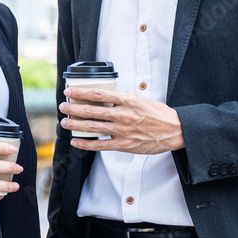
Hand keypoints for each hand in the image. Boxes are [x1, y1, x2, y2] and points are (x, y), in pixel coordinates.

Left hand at [60, 87, 183, 153]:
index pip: (98, 94)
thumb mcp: (140, 99)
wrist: (174, 130)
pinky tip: (76, 142)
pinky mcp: (124, 145)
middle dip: (74, 109)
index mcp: (127, 100)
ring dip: (76, 125)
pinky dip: (86, 144)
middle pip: (92, 111)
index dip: (81, 92)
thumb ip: (121, 98)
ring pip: (93, 127)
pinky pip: (100, 145)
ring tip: (65, 122)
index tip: (70, 91)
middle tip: (63, 106)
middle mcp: (123, 115)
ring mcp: (123, 131)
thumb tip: (102, 96)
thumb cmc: (158, 114)